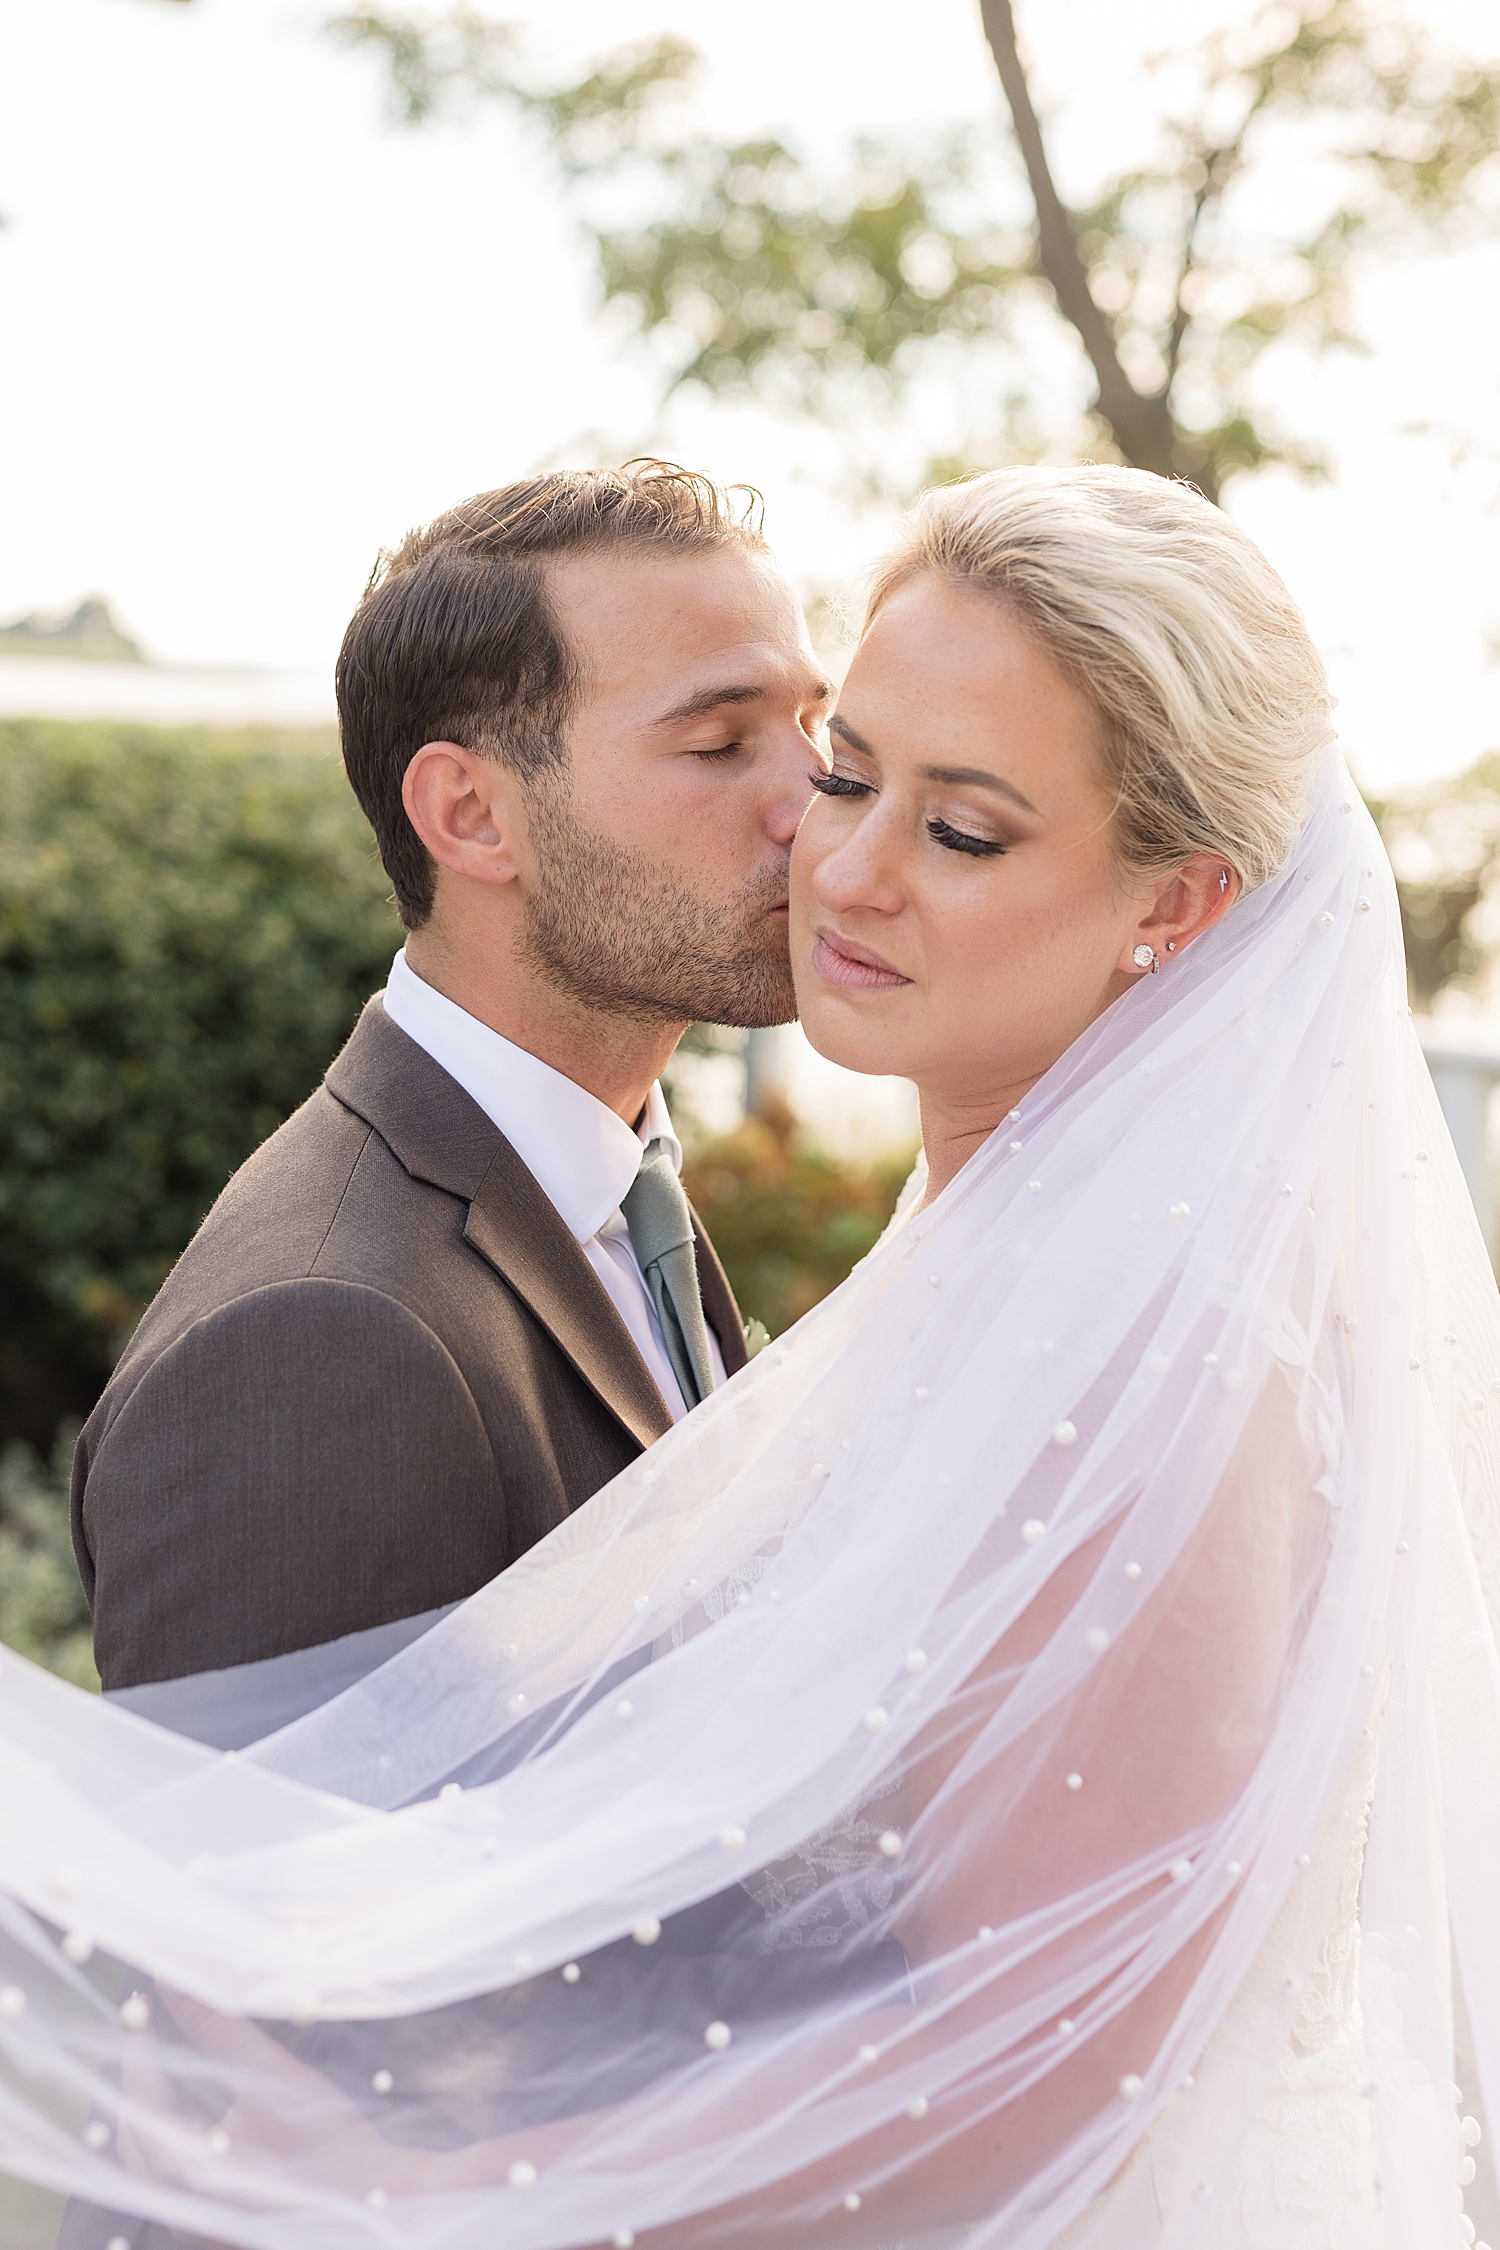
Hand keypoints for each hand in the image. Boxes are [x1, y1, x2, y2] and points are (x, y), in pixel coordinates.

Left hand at [117, 1988, 399, 2219]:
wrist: (375, 2201)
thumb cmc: (328, 2144)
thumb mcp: (271, 2077)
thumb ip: (215, 2025)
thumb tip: (174, 1975)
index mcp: (184, 2171)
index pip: (139, 2099)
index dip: (138, 2046)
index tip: (141, 2005)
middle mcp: (178, 2205)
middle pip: (132, 2133)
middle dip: (139, 2076)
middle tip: (148, 2026)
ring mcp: (194, 2222)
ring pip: (148, 2158)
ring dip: (151, 2107)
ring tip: (164, 2060)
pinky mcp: (212, 2224)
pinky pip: (169, 2176)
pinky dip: (168, 2135)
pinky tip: (189, 2109)